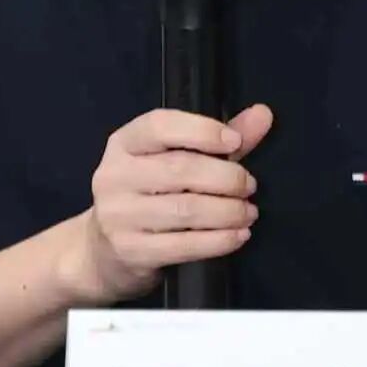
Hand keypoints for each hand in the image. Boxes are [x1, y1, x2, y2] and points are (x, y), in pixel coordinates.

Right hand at [70, 104, 272, 303]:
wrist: (103, 252)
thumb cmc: (148, 196)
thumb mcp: (173, 160)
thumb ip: (216, 139)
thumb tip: (263, 114)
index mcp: (124, 143)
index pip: (159, 126)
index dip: (201, 131)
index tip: (235, 142)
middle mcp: (114, 175)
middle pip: (179, 169)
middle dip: (226, 177)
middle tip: (249, 186)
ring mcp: (119, 215)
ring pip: (185, 209)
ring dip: (227, 211)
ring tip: (248, 212)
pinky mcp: (131, 251)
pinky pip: (183, 245)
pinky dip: (219, 240)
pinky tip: (238, 236)